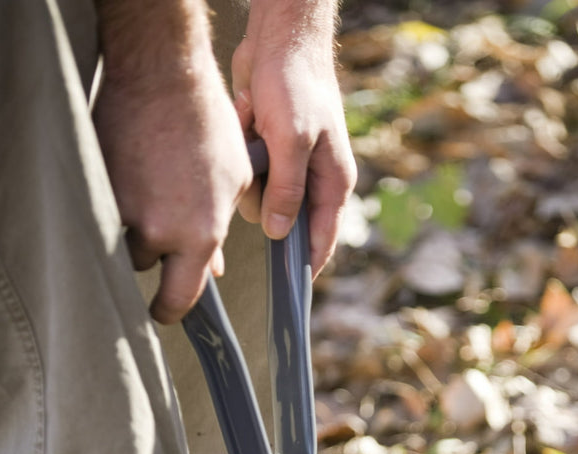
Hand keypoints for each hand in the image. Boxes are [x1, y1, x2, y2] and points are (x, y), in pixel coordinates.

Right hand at [92, 0, 252, 323]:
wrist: (161, 74)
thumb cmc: (208, 127)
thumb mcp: (232, 182)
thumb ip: (219, 233)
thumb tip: (212, 272)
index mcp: (198, 236)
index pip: (177, 301)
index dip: (168, 311)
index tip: (162, 311)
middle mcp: (157, 231)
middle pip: (143, 266)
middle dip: (150, 251)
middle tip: (157, 215)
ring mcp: (120, 208)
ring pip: (117, 240)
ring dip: (126, 226)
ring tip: (142, 187)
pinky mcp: (93, 186)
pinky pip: (97, 210)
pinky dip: (106, 201)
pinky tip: (122, 173)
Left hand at [231, 0, 356, 275]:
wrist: (280, 36)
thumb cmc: (296, 82)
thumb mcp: (293, 139)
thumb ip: (288, 190)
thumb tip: (280, 235)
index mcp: (333, 183)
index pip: (322, 241)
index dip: (304, 268)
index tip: (286, 294)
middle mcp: (314, 181)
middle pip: (287, 225)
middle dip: (268, 210)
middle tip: (260, 176)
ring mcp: (290, 169)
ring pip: (263, 203)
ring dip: (251, 182)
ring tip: (254, 140)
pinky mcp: (268, 155)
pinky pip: (251, 179)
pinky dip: (244, 163)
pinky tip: (247, 128)